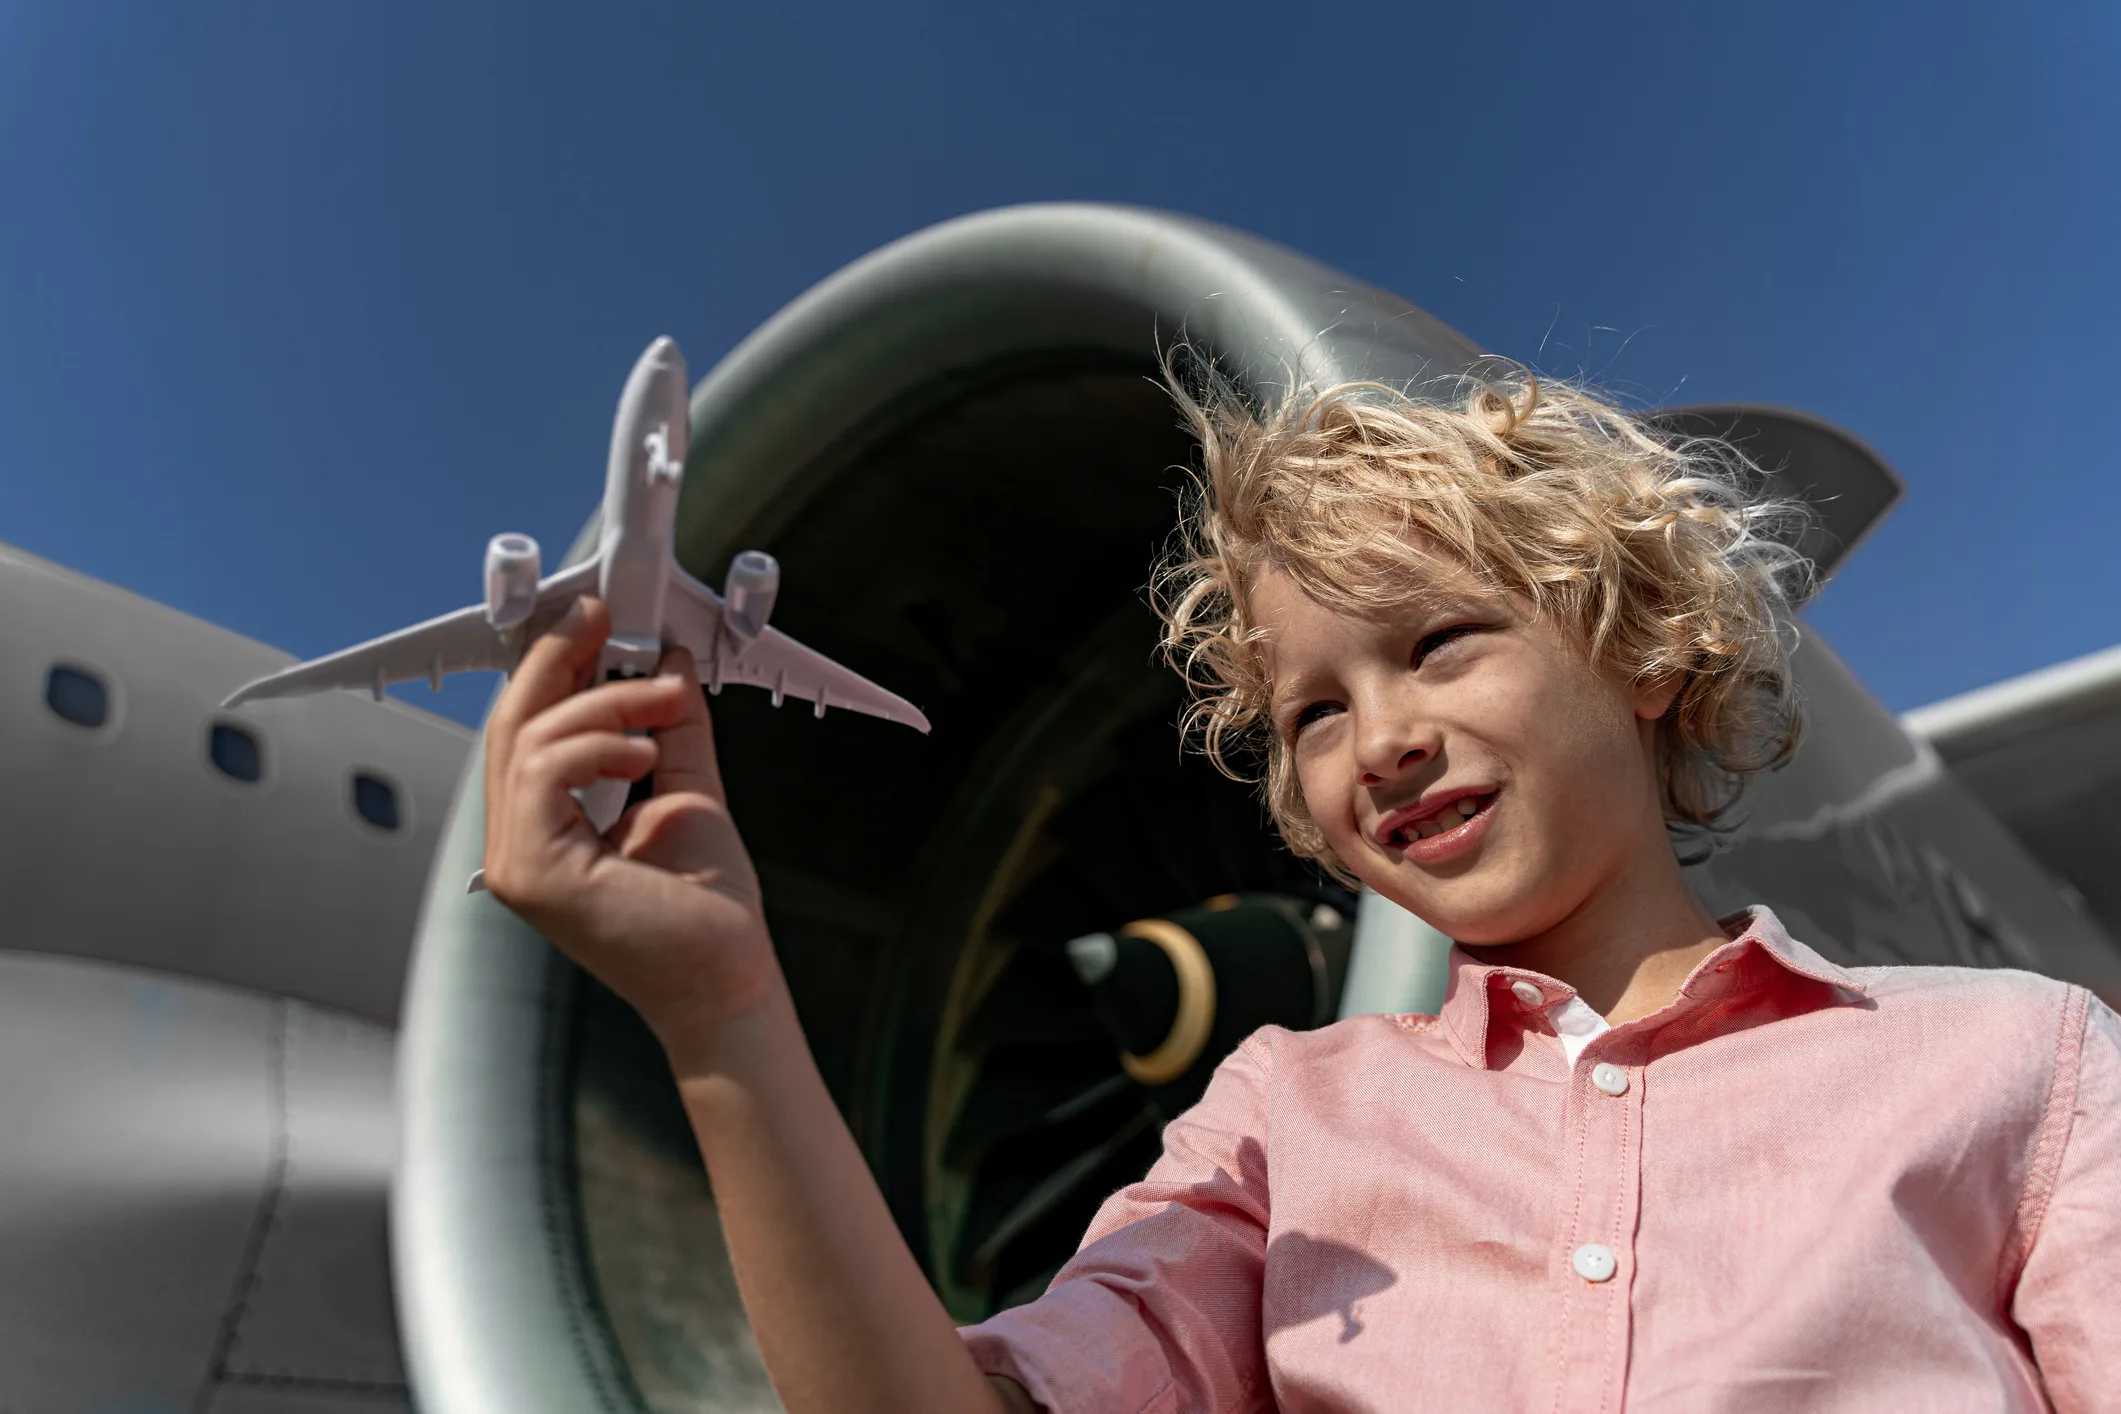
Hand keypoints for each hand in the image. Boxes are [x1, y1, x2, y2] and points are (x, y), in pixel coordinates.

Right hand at [480, 595, 780, 1048]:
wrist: (728, 979)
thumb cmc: (708, 910)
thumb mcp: (687, 790)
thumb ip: (672, 727)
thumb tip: (670, 663)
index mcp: (549, 827)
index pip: (529, 730)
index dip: (554, 664)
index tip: (597, 619)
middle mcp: (521, 845)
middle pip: (512, 724)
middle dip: (558, 657)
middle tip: (605, 617)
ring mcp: (519, 863)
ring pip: (527, 739)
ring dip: (602, 702)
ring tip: (664, 700)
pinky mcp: (534, 874)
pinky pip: (541, 775)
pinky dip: (594, 745)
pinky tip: (643, 752)